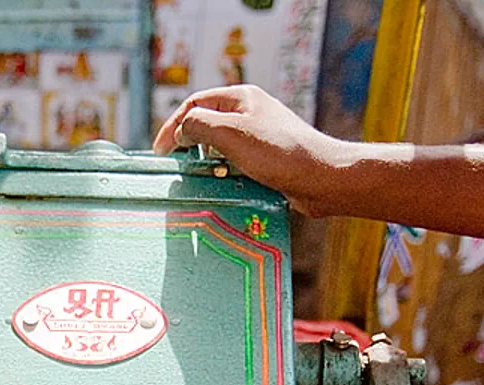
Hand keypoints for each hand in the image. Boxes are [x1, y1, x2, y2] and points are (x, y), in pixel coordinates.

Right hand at [152, 85, 347, 216]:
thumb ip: (197, 125)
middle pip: (205, 125)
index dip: (172, 125)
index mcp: (241, 98)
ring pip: (219, 148)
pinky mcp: (265, 161)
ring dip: (206, 163)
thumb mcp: (229, 132)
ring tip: (199, 177)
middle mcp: (249, 114)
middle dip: (188, 144)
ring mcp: (258, 138)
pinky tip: (222, 186)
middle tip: (176, 165)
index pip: (194, 104)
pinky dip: (223, 175)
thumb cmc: (279, 152)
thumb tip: (181, 131)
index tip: (161, 151)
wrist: (322, 178)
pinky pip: (234, 165)